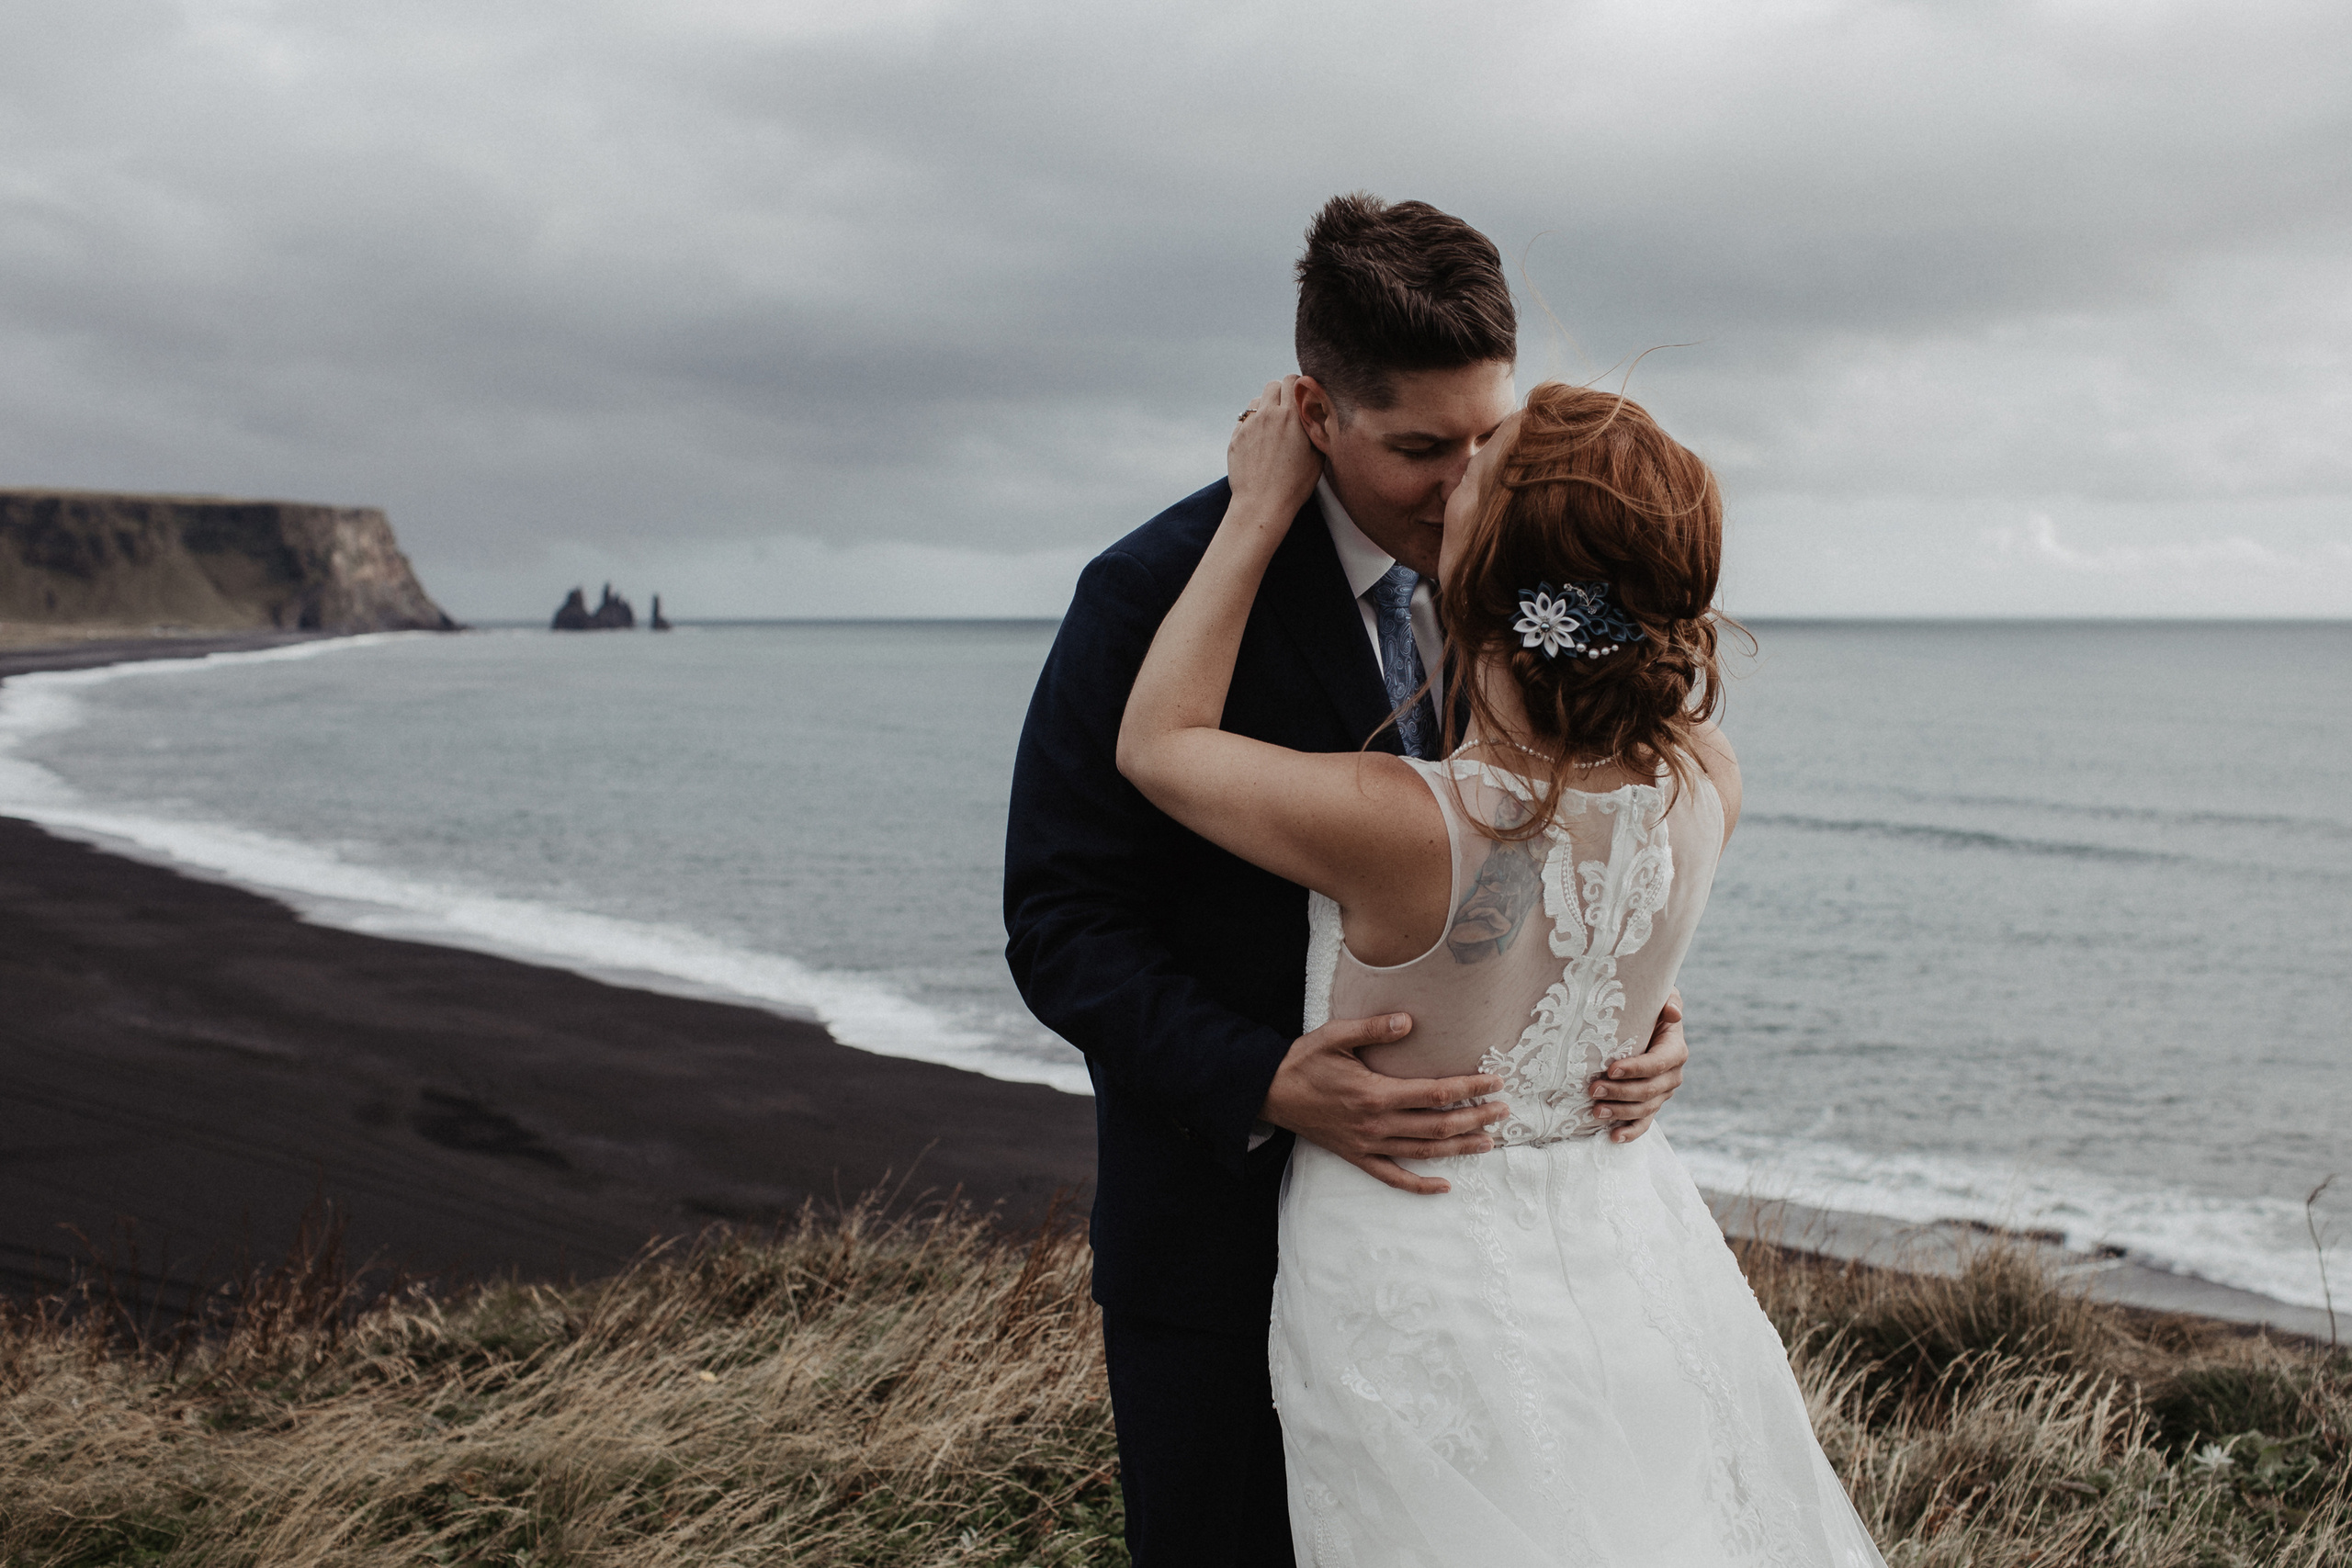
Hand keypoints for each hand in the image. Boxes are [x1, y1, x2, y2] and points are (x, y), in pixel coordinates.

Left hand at [1227, 376, 1321, 519]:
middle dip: (1281, 393)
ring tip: (1273, 426)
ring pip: (1256, 401)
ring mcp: (1248, 426)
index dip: (1298, 386)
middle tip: (1288, 409)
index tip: (1302, 396)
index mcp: (1290, 416)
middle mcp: (1267, 415)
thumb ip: (1317, 429)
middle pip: (1272, 385)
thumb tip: (1319, 414)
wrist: (1261, 504)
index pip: (1291, 380)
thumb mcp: (1317, 456)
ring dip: (1265, 407)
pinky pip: (1244, 420)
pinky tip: (1260, 441)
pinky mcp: (1235, 438)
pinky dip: (1252, 424)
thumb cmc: (1294, 485)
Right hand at [1260, 1013, 1508, 1194]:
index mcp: (1375, 1093)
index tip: (1495, 1081)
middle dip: (1476, 1118)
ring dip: (1459, 1148)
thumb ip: (1374, 1028)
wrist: (1270, 1092)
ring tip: (1489, 1142)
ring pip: (1423, 1152)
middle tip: (1504, 1111)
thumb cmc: (1304, 1061)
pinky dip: (1419, 1184)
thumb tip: (1410, 1022)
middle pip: (1438, 1126)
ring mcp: (1367, 1145)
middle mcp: (1376, 1124)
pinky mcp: (1357, 1156)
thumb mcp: (1335, 1035)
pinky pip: (1393, 1176)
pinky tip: (1444, 1185)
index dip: (1469, 1088)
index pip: (1435, 1093)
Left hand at [1588, 992, 1687, 1142]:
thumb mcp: (1662, 997)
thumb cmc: (1649, 1007)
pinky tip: (1613, 1137)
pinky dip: (1631, 1133)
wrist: (1647, 1024)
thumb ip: (1670, 1001)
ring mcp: (1662, 1093)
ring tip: (1594, 1110)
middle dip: (1620, 1092)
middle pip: (1649, 1090)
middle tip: (1592, 1088)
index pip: (1658, 1063)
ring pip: (1644, 1109)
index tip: (1611, 1069)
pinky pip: (1644, 1123)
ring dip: (1619, 1112)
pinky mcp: (1650, 1105)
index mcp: (1675, 1050)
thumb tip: (1672, 1013)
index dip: (1636, 1068)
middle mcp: (1672, 1075)